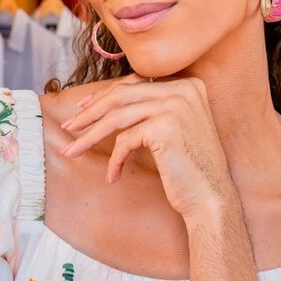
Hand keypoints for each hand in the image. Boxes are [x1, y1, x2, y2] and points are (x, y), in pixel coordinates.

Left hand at [60, 74, 233, 220]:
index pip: (136, 83)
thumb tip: (108, 103)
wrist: (212, 198)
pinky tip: (113, 176)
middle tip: (69, 126)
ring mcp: (175, 105)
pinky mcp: (164, 127)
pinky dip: (115, 160)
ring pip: (117, 116)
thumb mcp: (176, 129)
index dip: (106, 94)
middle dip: (90, 112)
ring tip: (72, 150)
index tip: (83, 108)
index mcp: (189, 85)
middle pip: (122, 95)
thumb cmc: (192, 169)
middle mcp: (183, 89)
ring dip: (90, 135)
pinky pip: (126, 140)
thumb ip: (153, 110)